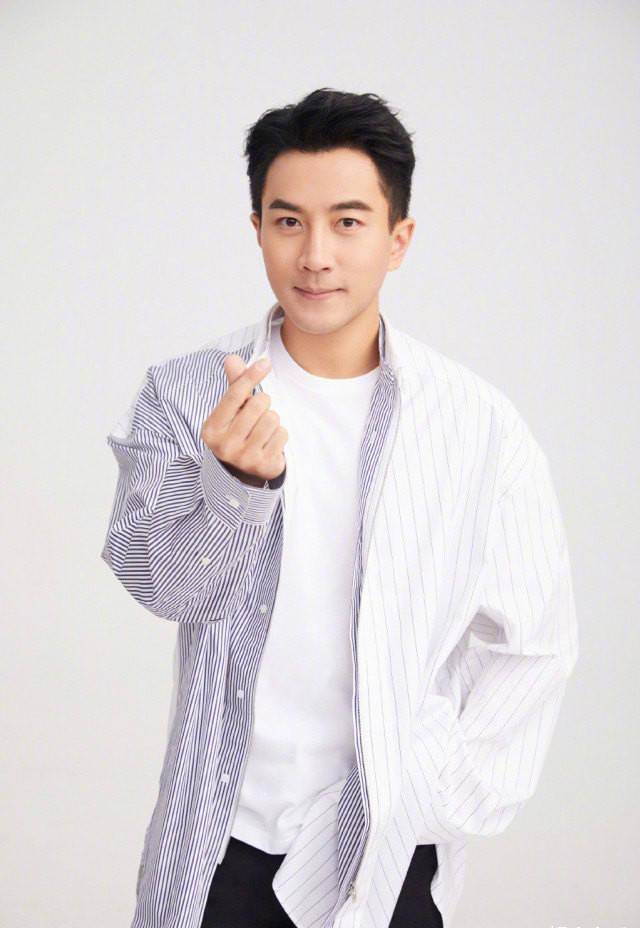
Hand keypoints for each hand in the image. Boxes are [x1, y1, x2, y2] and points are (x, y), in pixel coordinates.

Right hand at [200, 355, 287, 485]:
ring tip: (262, 429)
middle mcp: (225, 445)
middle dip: (262, 404)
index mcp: (211, 429)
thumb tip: (232, 359)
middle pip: (257, 405)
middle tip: (257, 414)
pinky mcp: (264, 466)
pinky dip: (280, 434)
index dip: (250, 376)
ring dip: (272, 420)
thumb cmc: (236, 433)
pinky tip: (270, 442)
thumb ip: (234, 386)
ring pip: (272, 418)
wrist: (241, 473)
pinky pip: (282, 434)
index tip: (265, 363)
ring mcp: (244, 458)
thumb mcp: (230, 412)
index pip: (234, 395)